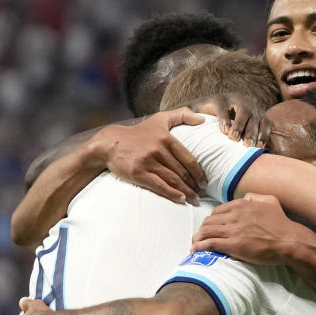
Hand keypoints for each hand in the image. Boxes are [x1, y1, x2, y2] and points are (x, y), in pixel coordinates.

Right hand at [94, 108, 208, 203]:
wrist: (110, 143)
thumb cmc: (139, 133)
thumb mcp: (160, 119)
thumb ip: (181, 115)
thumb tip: (202, 119)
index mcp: (166, 138)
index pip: (188, 158)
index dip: (199, 172)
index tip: (205, 182)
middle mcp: (158, 149)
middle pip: (182, 171)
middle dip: (194, 184)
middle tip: (201, 193)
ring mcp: (147, 162)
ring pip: (173, 179)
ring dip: (186, 191)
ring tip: (194, 199)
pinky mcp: (138, 173)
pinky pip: (159, 185)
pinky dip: (172, 193)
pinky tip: (181, 199)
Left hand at [187, 92, 270, 147]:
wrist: (227, 106)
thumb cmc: (207, 113)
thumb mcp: (195, 109)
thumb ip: (185, 113)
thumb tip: (171, 117)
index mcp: (222, 98)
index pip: (224, 107)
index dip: (225, 119)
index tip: (224, 133)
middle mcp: (240, 99)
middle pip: (244, 111)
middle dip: (241, 126)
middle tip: (237, 141)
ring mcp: (254, 107)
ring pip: (257, 117)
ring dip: (254, 132)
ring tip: (250, 147)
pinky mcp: (263, 115)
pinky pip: (267, 124)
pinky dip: (264, 135)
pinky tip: (260, 147)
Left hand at [191, 193, 315, 264]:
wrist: (288, 241)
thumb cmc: (282, 223)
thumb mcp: (271, 201)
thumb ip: (256, 197)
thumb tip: (246, 197)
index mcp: (242, 205)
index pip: (218, 210)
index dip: (211, 219)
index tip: (209, 226)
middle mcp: (234, 215)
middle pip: (209, 221)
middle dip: (202, 229)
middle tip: (200, 236)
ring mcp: (233, 230)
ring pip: (206, 231)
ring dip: (198, 237)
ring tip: (195, 243)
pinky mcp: (233, 245)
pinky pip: (210, 243)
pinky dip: (200, 246)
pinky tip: (195, 249)